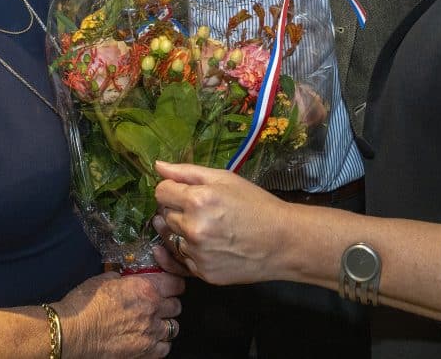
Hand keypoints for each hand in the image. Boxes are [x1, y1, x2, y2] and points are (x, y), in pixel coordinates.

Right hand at [54, 270, 183, 357]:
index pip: (176, 283)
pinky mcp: (144, 353)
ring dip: (166, 324)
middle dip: (169, 304)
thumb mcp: (105, 280)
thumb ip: (124, 278)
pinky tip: (149, 339)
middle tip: (159, 304)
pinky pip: (165, 349)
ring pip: (174, 328)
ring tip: (155, 323)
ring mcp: (149, 334)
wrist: (72, 333)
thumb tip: (128, 278)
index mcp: (145, 288)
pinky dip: (160, 344)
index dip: (173, 284)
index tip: (169, 285)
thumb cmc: (85, 306)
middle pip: (176, 306)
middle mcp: (152, 310)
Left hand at [152, 160, 287, 285]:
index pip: (161, 192)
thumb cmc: (255, 204)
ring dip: (182, 231)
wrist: (282, 241)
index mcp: (197, 200)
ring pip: (172, 238)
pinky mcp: (202, 274)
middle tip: (204, 209)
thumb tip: (158, 166)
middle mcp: (192, 229)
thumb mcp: (225, 179)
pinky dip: (192, 251)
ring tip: (209, 227)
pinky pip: (183, 259)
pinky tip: (211, 244)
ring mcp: (196, 254)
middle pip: (164, 215)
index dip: (172, 189)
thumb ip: (187, 172)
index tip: (186, 192)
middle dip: (178, 210)